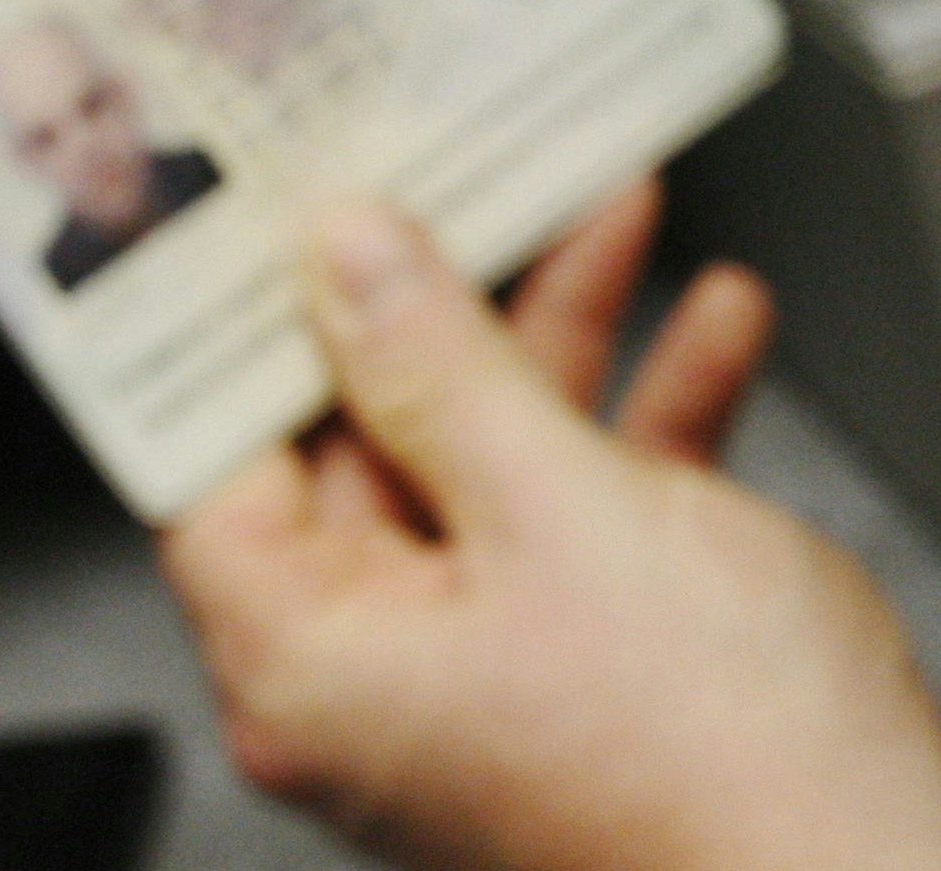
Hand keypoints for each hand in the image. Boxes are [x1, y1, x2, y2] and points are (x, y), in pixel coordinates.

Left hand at [161, 184, 940, 870]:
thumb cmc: (723, 763)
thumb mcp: (561, 506)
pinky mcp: (595, 677)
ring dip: (568, 342)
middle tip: (473, 178)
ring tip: (615, 215)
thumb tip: (349, 266)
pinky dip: (647, 422)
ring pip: (495, 468)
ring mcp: (492, 683)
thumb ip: (444, 369)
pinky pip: (590, 520)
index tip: (281, 211)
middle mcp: (381, 686)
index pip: (217, 463)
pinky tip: (714, 330)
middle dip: (444, 304)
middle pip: (371, 445)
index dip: (249, 328)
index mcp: (314, 663)